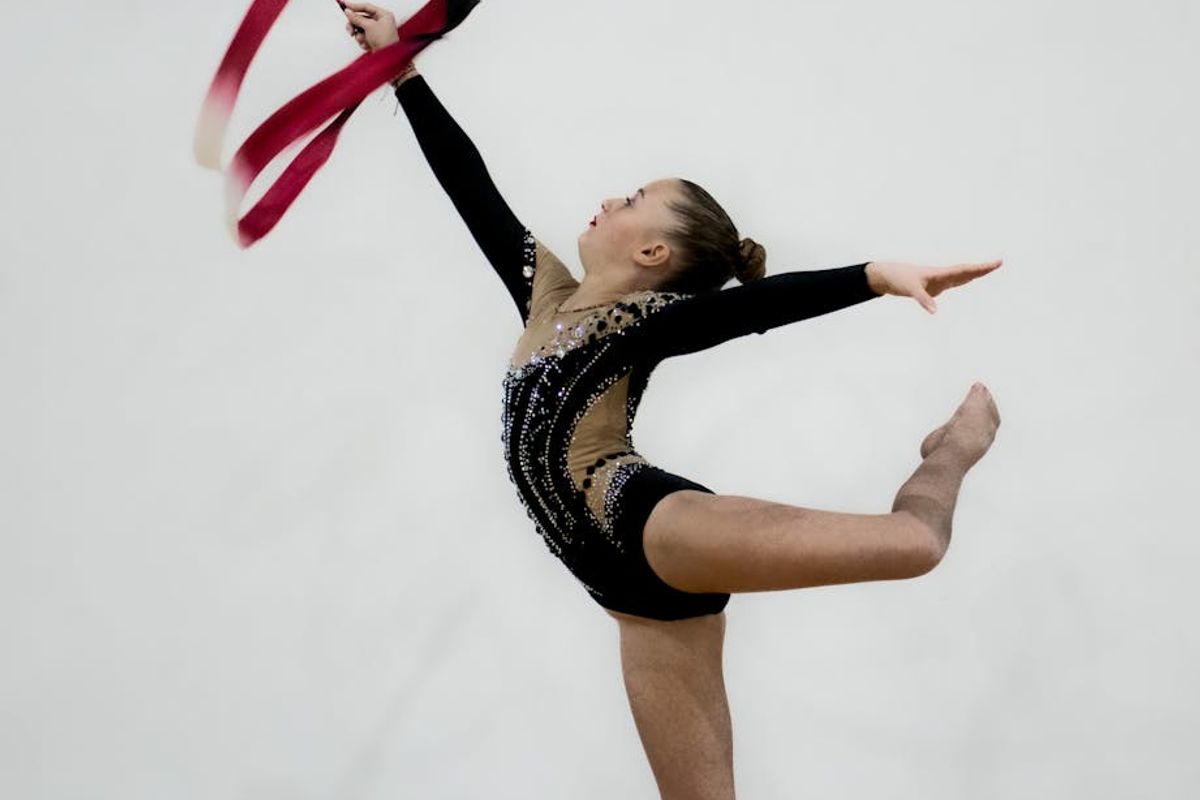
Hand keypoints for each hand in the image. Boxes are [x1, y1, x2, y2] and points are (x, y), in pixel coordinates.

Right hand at [342, 1, 398, 51]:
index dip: (355, 6)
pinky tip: (368, 46)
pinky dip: (363, 42)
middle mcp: (381, 22)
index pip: (367, 7)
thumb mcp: (369, 26)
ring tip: (362, 40)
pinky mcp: (374, 40)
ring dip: (359, 35)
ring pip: (361, 29)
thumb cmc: (384, 40)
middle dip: (355, 25)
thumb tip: (348, 12)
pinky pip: (363, 37)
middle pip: (362, 19)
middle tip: (350, 30)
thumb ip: (357, 18)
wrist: (388, 58)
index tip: (344, 5)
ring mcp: (377, 32)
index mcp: (384, 15)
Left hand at [865, 259, 1001, 313]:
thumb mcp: (910, 290)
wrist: (886, 275)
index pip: (964, 269)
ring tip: (990, 267)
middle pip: (966, 270)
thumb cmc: (898, 279)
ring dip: (975, 272)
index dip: (980, 267)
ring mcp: (938, 279)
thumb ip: (924, 300)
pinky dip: (963, 279)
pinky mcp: (934, 285)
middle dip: (983, 268)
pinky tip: (968, 278)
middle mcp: (941, 275)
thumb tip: (935, 313)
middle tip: (1000, 262)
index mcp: (939, 273)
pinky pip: (953, 281)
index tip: (996, 262)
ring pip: (961, 275)